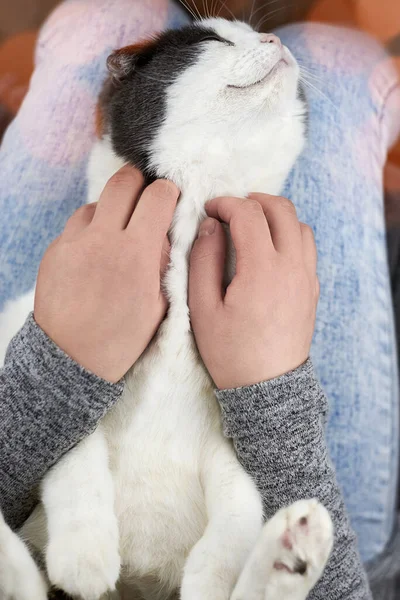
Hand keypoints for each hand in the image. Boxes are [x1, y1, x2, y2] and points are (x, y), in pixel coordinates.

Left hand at [34, 166, 178, 382]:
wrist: (71, 359)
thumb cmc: (121, 338)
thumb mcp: (159, 305)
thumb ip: (164, 262)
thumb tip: (162, 232)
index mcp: (136, 253)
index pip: (157, 195)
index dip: (167, 192)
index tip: (168, 200)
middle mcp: (103, 239)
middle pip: (123, 181)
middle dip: (139, 184)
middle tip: (144, 203)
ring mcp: (74, 242)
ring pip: (97, 201)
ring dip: (112, 210)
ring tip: (116, 236)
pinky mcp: (55, 250)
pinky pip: (77, 224)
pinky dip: (91, 230)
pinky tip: (95, 254)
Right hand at [189, 194, 318, 388]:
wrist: (267, 387)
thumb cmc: (230, 352)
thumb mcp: (202, 308)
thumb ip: (203, 260)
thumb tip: (211, 226)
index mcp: (262, 269)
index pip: (248, 214)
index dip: (226, 204)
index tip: (209, 211)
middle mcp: (291, 266)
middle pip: (281, 209)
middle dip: (253, 200)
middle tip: (230, 210)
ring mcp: (306, 277)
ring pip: (299, 224)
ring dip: (275, 216)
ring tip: (251, 227)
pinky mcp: (312, 288)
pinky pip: (307, 247)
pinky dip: (289, 235)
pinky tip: (268, 249)